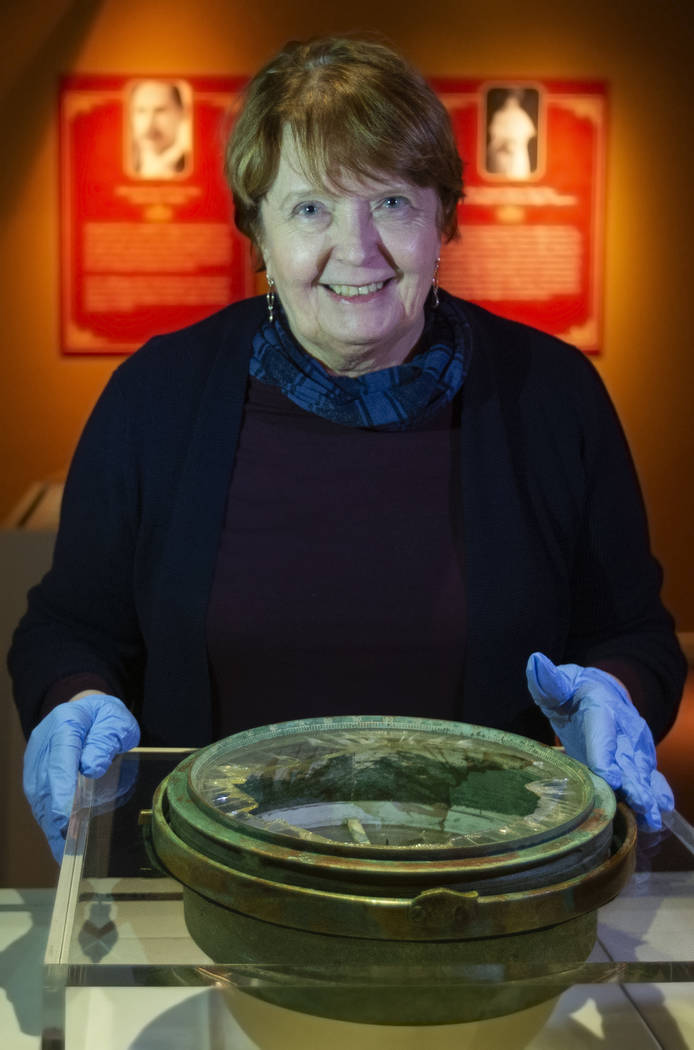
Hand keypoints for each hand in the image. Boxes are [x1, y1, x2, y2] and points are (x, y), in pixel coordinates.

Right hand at [23, 693, 139, 861]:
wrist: (86, 709)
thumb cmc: (104, 718)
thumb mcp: (116, 722)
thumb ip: (105, 741)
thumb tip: (91, 768)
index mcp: (65, 723)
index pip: (60, 759)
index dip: (61, 790)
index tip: (64, 816)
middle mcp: (42, 742)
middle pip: (44, 782)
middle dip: (54, 815)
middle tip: (67, 845)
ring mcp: (35, 759)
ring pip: (38, 795)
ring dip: (49, 823)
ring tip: (63, 852)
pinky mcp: (34, 772)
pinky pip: (39, 799)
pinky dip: (49, 821)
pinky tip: (59, 842)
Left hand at [526, 652, 673, 829]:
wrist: (603, 691)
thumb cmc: (573, 691)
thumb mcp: (559, 683)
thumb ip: (548, 680)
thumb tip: (536, 662)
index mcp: (601, 708)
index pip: (603, 734)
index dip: (605, 756)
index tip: (609, 777)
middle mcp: (624, 729)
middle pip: (628, 760)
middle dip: (634, 785)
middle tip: (638, 805)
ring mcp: (635, 747)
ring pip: (642, 774)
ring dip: (647, 796)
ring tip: (651, 820)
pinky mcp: (639, 760)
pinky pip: (652, 777)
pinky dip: (657, 794)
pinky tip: (661, 811)